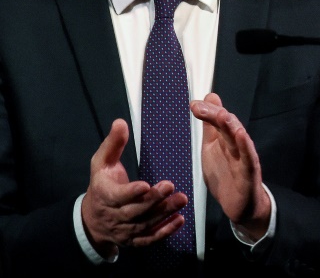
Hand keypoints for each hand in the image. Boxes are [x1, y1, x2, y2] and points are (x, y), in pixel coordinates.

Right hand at [81, 119, 188, 256]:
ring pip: (145, 224)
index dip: (130, 192)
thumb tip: (120, 122)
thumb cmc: (102, 184)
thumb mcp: (101, 163)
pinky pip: (150, 238)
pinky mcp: (135, 240)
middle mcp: (114, 215)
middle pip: (135, 210)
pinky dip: (164, 232)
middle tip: (171, 187)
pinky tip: (180, 220)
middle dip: (153, 200)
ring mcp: (125, 230)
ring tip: (182, 200)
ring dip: (164, 213)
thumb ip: (113, 144)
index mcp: (104, 194)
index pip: (117, 196)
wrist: (93, 220)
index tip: (145, 185)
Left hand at [190, 93, 270, 239]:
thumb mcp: (212, 148)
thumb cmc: (226, 175)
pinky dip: (245, 145)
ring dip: (231, 126)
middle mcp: (236, 144)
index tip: (194, 104)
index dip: (207, 111)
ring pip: (238, 138)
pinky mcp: (249, 172)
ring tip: (222, 115)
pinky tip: (240, 134)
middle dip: (215, 115)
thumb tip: (209, 98)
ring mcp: (244, 157)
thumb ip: (210, 126)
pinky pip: (248, 158)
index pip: (217, 120)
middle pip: (227, 126)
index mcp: (226, 139)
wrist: (240, 205)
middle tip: (201, 107)